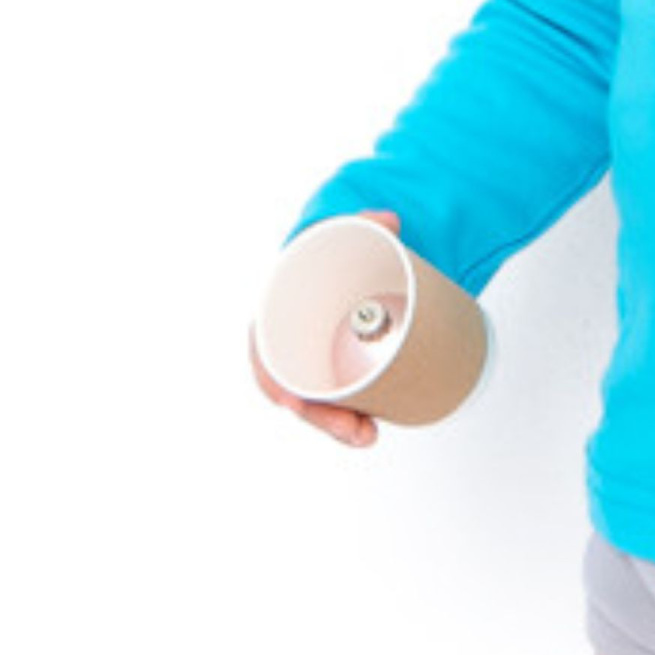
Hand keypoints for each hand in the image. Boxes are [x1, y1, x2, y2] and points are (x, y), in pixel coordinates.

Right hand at [248, 209, 400, 448]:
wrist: (339, 264)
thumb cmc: (329, 257)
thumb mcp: (340, 237)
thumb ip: (362, 223)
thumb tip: (391, 220)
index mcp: (275, 317)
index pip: (264, 359)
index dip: (275, 384)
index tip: (294, 402)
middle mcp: (289, 347)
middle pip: (294, 394)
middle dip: (321, 417)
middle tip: (355, 427)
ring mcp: (315, 363)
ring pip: (318, 406)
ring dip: (339, 427)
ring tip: (367, 434)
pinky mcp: (338, 373)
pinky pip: (337, 404)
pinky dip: (349, 422)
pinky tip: (368, 433)